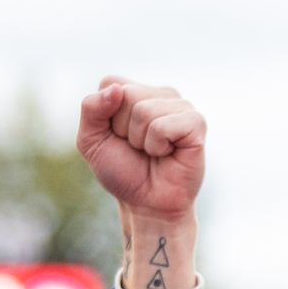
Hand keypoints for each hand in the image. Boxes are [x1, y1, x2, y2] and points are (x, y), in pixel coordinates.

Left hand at [78, 77, 204, 288]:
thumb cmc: (123, 172)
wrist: (149, 205)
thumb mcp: (91, 140)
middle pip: (127, 95)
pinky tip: (168, 154)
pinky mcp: (196, 123)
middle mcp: (160, 94)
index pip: (111, 83)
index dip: (107, 117)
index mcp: (135, 91)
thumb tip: (117, 90)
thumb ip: (91, 108)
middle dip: (125, 129)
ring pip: (145, 110)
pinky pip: (163, 126)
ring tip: (154, 153)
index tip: (119, 137)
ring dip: (142, 141)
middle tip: (139, 149)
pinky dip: (158, 146)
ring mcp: (181, 106)